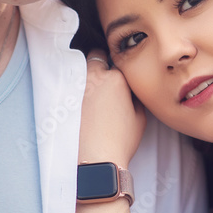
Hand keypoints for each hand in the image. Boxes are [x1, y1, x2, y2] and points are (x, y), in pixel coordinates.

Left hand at [78, 50, 145, 166]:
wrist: (99, 157)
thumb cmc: (121, 139)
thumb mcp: (140, 116)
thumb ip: (136, 96)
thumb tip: (131, 90)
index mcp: (116, 79)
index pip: (120, 61)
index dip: (123, 66)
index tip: (125, 73)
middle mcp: (96, 79)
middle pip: (96, 55)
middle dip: (102, 60)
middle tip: (109, 71)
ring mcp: (82, 88)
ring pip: (85, 69)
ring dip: (92, 72)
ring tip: (100, 87)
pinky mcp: (72, 100)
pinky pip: (78, 85)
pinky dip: (84, 87)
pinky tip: (93, 100)